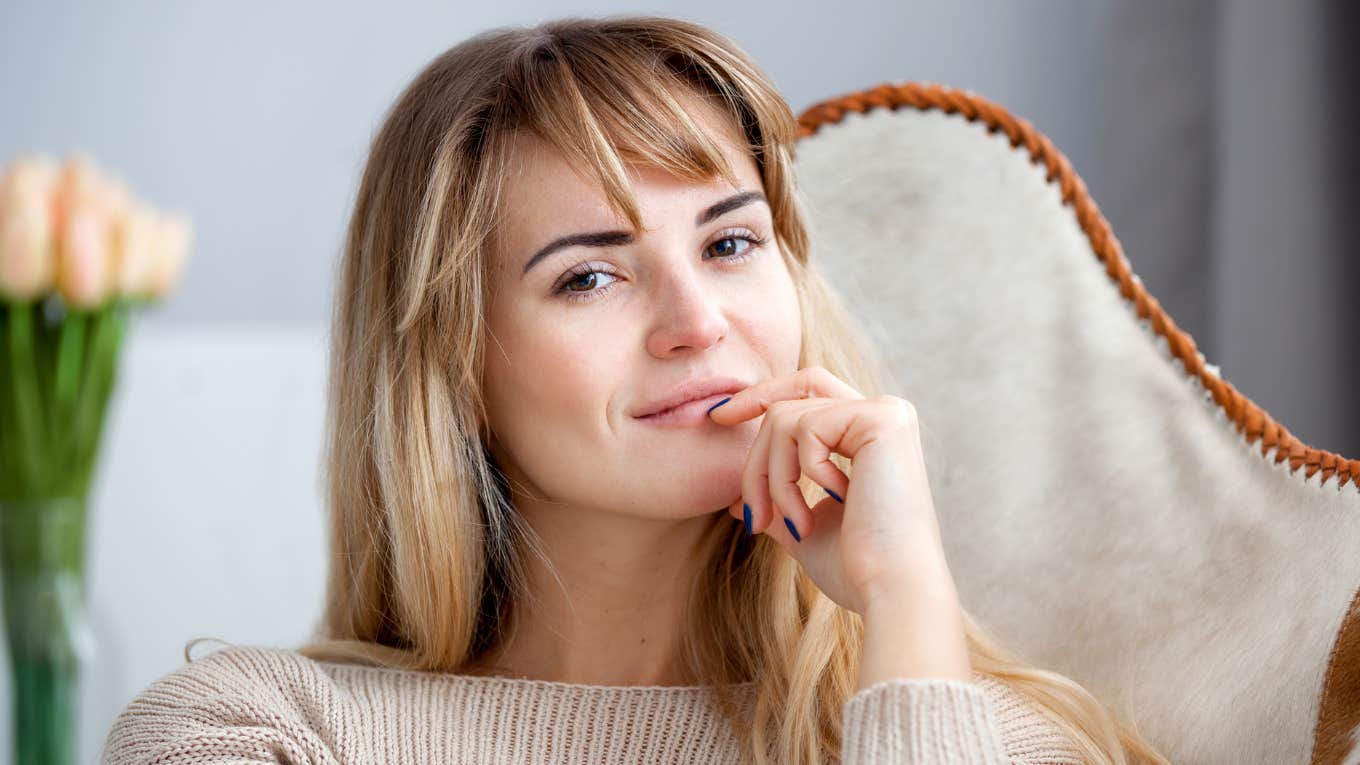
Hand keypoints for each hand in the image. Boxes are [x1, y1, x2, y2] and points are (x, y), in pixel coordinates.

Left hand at [707, 366, 957, 617]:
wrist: (890, 590)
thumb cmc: (856, 569)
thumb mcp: (806, 531)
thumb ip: (776, 506)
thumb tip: (733, 503)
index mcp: (870, 435)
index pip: (807, 390)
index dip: (761, 396)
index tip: (719, 418)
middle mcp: (883, 413)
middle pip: (788, 403)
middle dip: (756, 459)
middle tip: (754, 515)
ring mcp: (886, 412)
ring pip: (787, 418)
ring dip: (775, 479)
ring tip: (793, 524)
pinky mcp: (882, 419)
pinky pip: (806, 427)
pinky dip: (802, 471)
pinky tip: (837, 502)